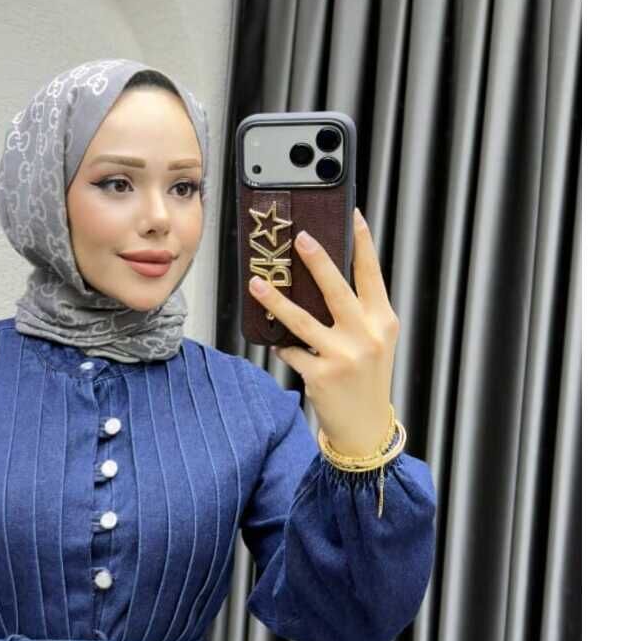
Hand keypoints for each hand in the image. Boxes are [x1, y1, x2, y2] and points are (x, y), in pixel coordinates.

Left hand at [247, 207, 399, 456]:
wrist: (366, 426)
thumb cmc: (367, 377)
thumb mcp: (374, 341)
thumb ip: (357, 312)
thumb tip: (320, 278)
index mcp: (383, 321)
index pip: (372, 275)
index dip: (363, 244)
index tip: (352, 214)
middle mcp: (367, 336)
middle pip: (337, 290)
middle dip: (318, 261)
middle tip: (300, 238)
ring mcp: (344, 356)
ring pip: (303, 319)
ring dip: (276, 300)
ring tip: (257, 283)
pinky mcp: (321, 375)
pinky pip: (292, 351)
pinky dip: (283, 346)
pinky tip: (279, 343)